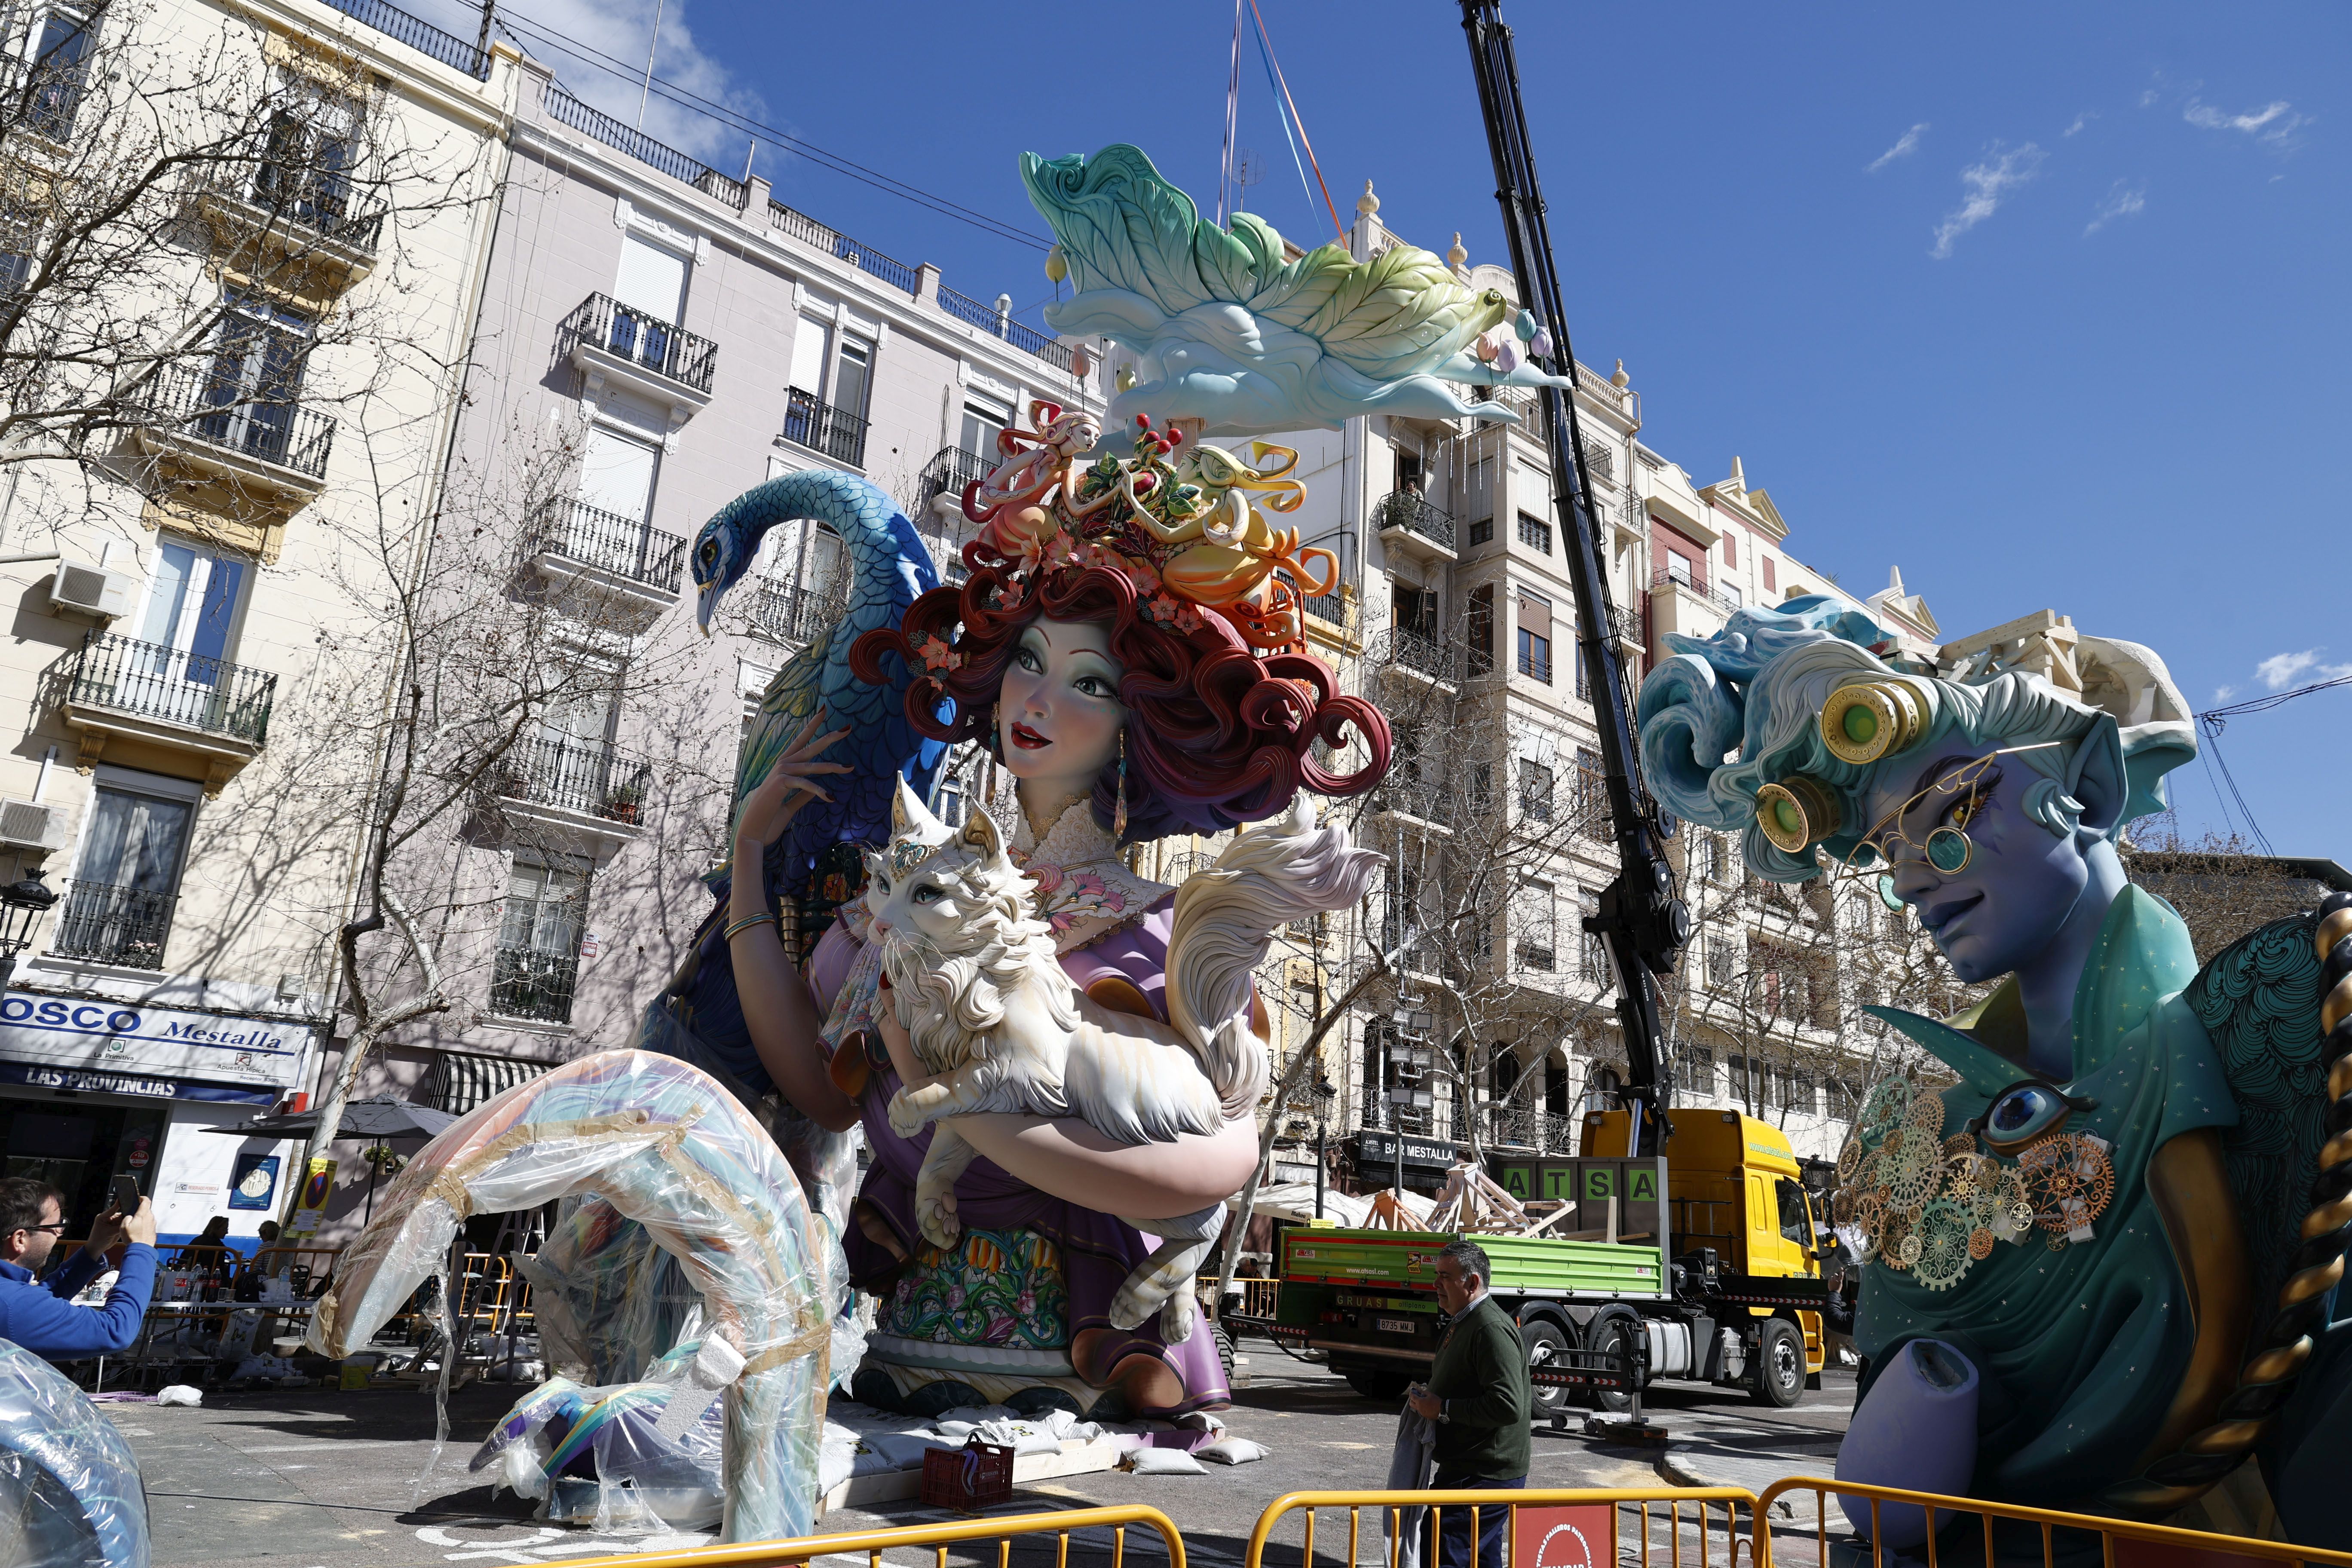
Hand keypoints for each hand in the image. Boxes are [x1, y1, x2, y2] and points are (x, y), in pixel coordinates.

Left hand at [82, 1208, 125, 1257]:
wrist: (97, 1249)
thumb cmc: (97, 1240)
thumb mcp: (110, 1232)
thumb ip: (120, 1226)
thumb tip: (130, 1221)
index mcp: (103, 1216)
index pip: (114, 1208)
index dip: (121, 1204)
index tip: (128, 1199)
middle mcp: (109, 1218)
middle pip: (121, 1213)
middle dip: (126, 1216)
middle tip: (130, 1219)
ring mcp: (113, 1223)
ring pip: (124, 1219)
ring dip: (126, 1222)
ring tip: (127, 1226)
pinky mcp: (116, 1227)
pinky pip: (124, 1224)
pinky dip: (126, 1226)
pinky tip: (127, 1229)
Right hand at [121, 1199, 156, 1247]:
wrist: (141, 1248)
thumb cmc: (133, 1238)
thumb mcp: (123, 1226)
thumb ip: (126, 1218)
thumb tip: (129, 1216)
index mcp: (143, 1214)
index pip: (146, 1200)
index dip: (142, 1198)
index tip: (139, 1198)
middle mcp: (150, 1217)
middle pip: (146, 1209)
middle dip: (140, 1210)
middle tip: (133, 1215)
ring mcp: (153, 1223)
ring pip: (148, 1217)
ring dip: (142, 1219)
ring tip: (134, 1225)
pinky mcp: (153, 1229)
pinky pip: (149, 1224)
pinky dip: (144, 1225)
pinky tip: (138, 1231)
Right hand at [733, 712, 850, 855]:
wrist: (753, 828)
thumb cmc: (769, 816)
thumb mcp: (790, 802)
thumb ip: (803, 795)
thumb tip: (817, 789)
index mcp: (784, 765)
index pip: (801, 740)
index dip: (812, 725)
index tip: (824, 710)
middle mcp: (783, 764)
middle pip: (810, 746)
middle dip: (829, 737)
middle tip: (848, 728)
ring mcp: (781, 772)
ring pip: (812, 766)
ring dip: (833, 767)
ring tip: (851, 768)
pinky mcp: (780, 783)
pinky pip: (805, 784)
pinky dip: (818, 791)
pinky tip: (831, 797)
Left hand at [1406, 1389, 1441, 1419]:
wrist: (1442, 1410)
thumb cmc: (1436, 1401)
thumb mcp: (1429, 1394)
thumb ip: (1422, 1392)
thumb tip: (1418, 1391)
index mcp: (1419, 1402)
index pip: (1412, 1397)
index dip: (1411, 1393)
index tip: (1412, 1391)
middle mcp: (1419, 1408)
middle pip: (1411, 1404)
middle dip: (1412, 1400)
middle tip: (1416, 1396)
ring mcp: (1421, 1412)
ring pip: (1416, 1408)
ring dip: (1417, 1404)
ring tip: (1422, 1401)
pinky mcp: (1425, 1415)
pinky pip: (1420, 1411)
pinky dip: (1421, 1408)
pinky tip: (1426, 1405)